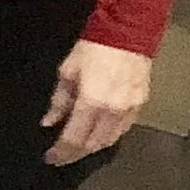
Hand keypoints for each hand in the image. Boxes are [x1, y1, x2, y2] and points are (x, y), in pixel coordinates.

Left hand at [43, 37, 149, 166]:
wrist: (127, 32)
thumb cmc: (93, 48)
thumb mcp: (67, 72)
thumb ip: (59, 101)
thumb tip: (48, 122)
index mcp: (92, 103)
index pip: (74, 139)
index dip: (61, 152)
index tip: (50, 158)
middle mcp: (112, 112)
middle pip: (92, 144)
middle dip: (75, 154)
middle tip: (62, 156)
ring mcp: (130, 110)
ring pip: (110, 140)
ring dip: (92, 147)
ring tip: (78, 149)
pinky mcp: (141, 105)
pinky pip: (124, 129)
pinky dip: (109, 136)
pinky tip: (100, 135)